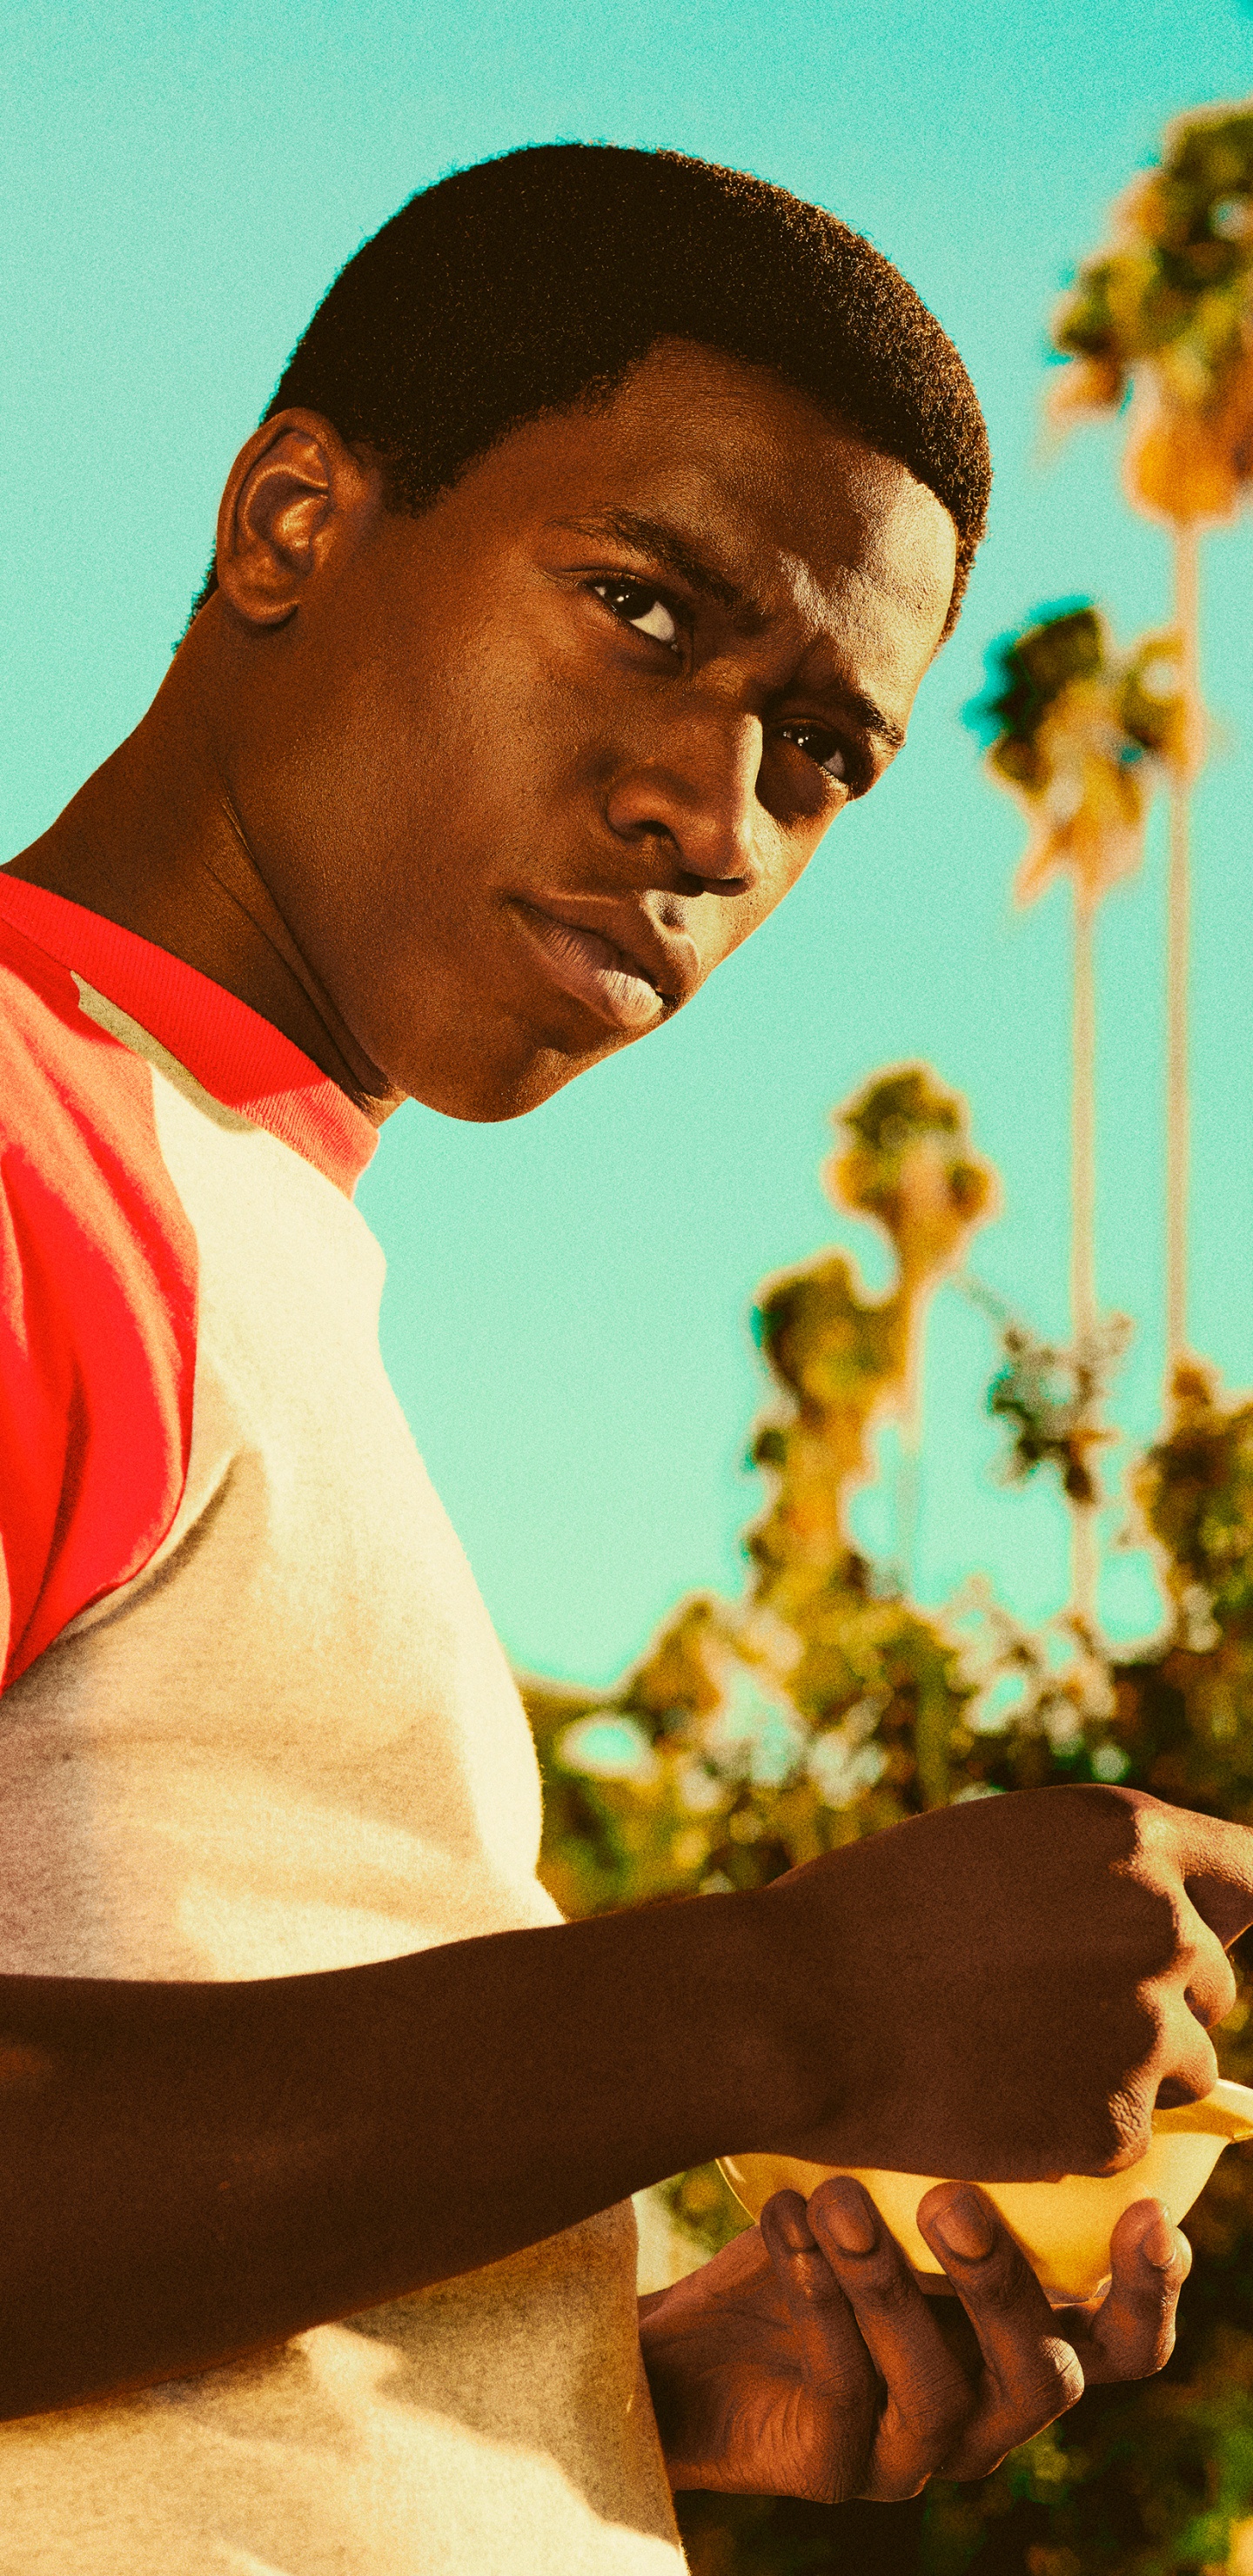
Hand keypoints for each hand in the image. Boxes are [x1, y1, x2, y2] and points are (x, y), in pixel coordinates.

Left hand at [637, 2174, 1189, 2501]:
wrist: (689, 2330)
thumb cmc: (810, 2233)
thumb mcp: (881, 2176)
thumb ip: (944, 2139)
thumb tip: (990, 2027)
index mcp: (1024, 2337)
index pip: (1124, 2344)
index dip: (1151, 2292)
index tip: (1148, 2214)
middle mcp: (989, 2408)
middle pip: (1046, 2379)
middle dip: (1005, 2286)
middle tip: (955, 2199)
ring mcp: (916, 2452)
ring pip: (940, 2395)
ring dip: (890, 2288)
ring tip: (839, 2201)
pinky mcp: (837, 2470)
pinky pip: (845, 2397)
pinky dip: (820, 2305)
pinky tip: (787, 2221)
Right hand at [756, 1785, 1252, 2179]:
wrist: (791, 2007)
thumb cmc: (868, 1914)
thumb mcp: (996, 1847)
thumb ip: (1092, 1874)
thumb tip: (1170, 1917)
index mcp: (1130, 1833)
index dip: (1225, 1914)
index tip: (1202, 1940)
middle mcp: (1162, 1922)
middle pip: (1214, 1982)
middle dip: (1154, 2000)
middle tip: (1045, 2011)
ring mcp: (1146, 2026)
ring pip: (1184, 2067)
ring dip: (1121, 2070)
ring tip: (1008, 2055)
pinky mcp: (1116, 2121)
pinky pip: (1126, 2133)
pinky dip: (1074, 2131)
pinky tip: (992, 2101)